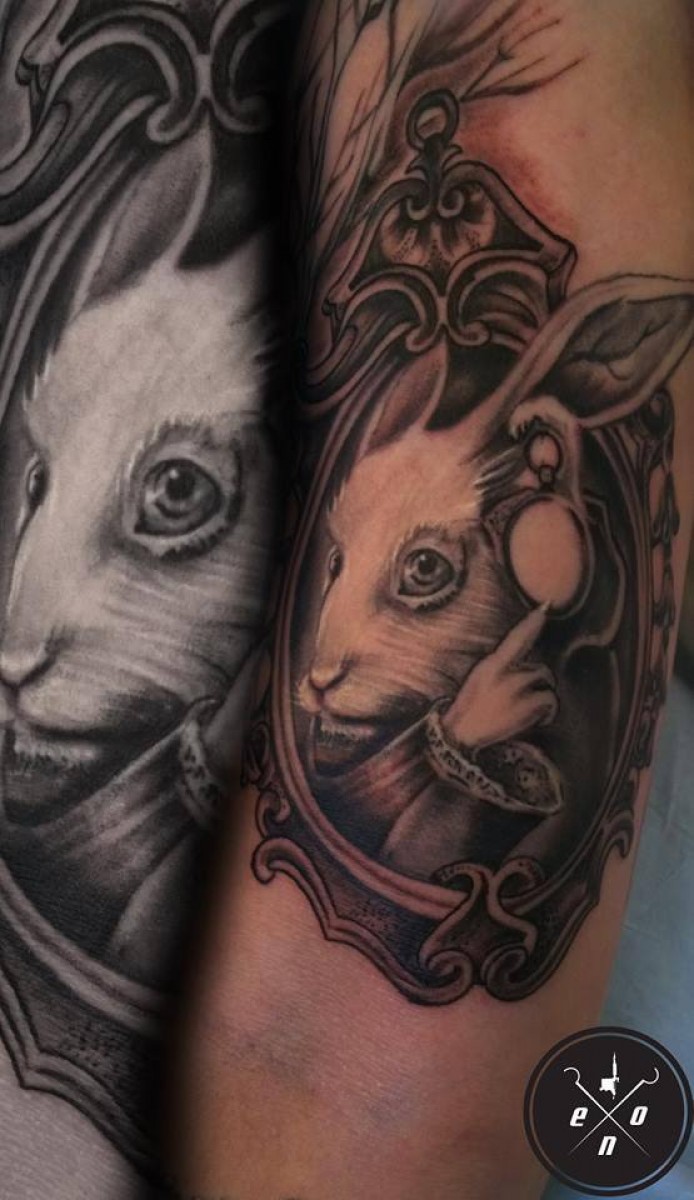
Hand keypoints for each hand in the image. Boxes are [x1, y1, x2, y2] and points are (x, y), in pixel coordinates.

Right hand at [441, 606, 557, 750]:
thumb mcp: (479, 680)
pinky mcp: (526, 706)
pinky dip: (548, 712)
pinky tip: (536, 720)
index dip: (531, 623)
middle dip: (538, 683)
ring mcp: (515, 688)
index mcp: (491, 664)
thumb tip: (524, 667)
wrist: (459, 736)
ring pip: (546, 683)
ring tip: (528, 712)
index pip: (515, 638)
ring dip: (543, 698)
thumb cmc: (470, 709)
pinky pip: (550, 701)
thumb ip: (499, 668)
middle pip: (539, 668)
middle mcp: (504, 672)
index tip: (545, 607)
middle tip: (524, 701)